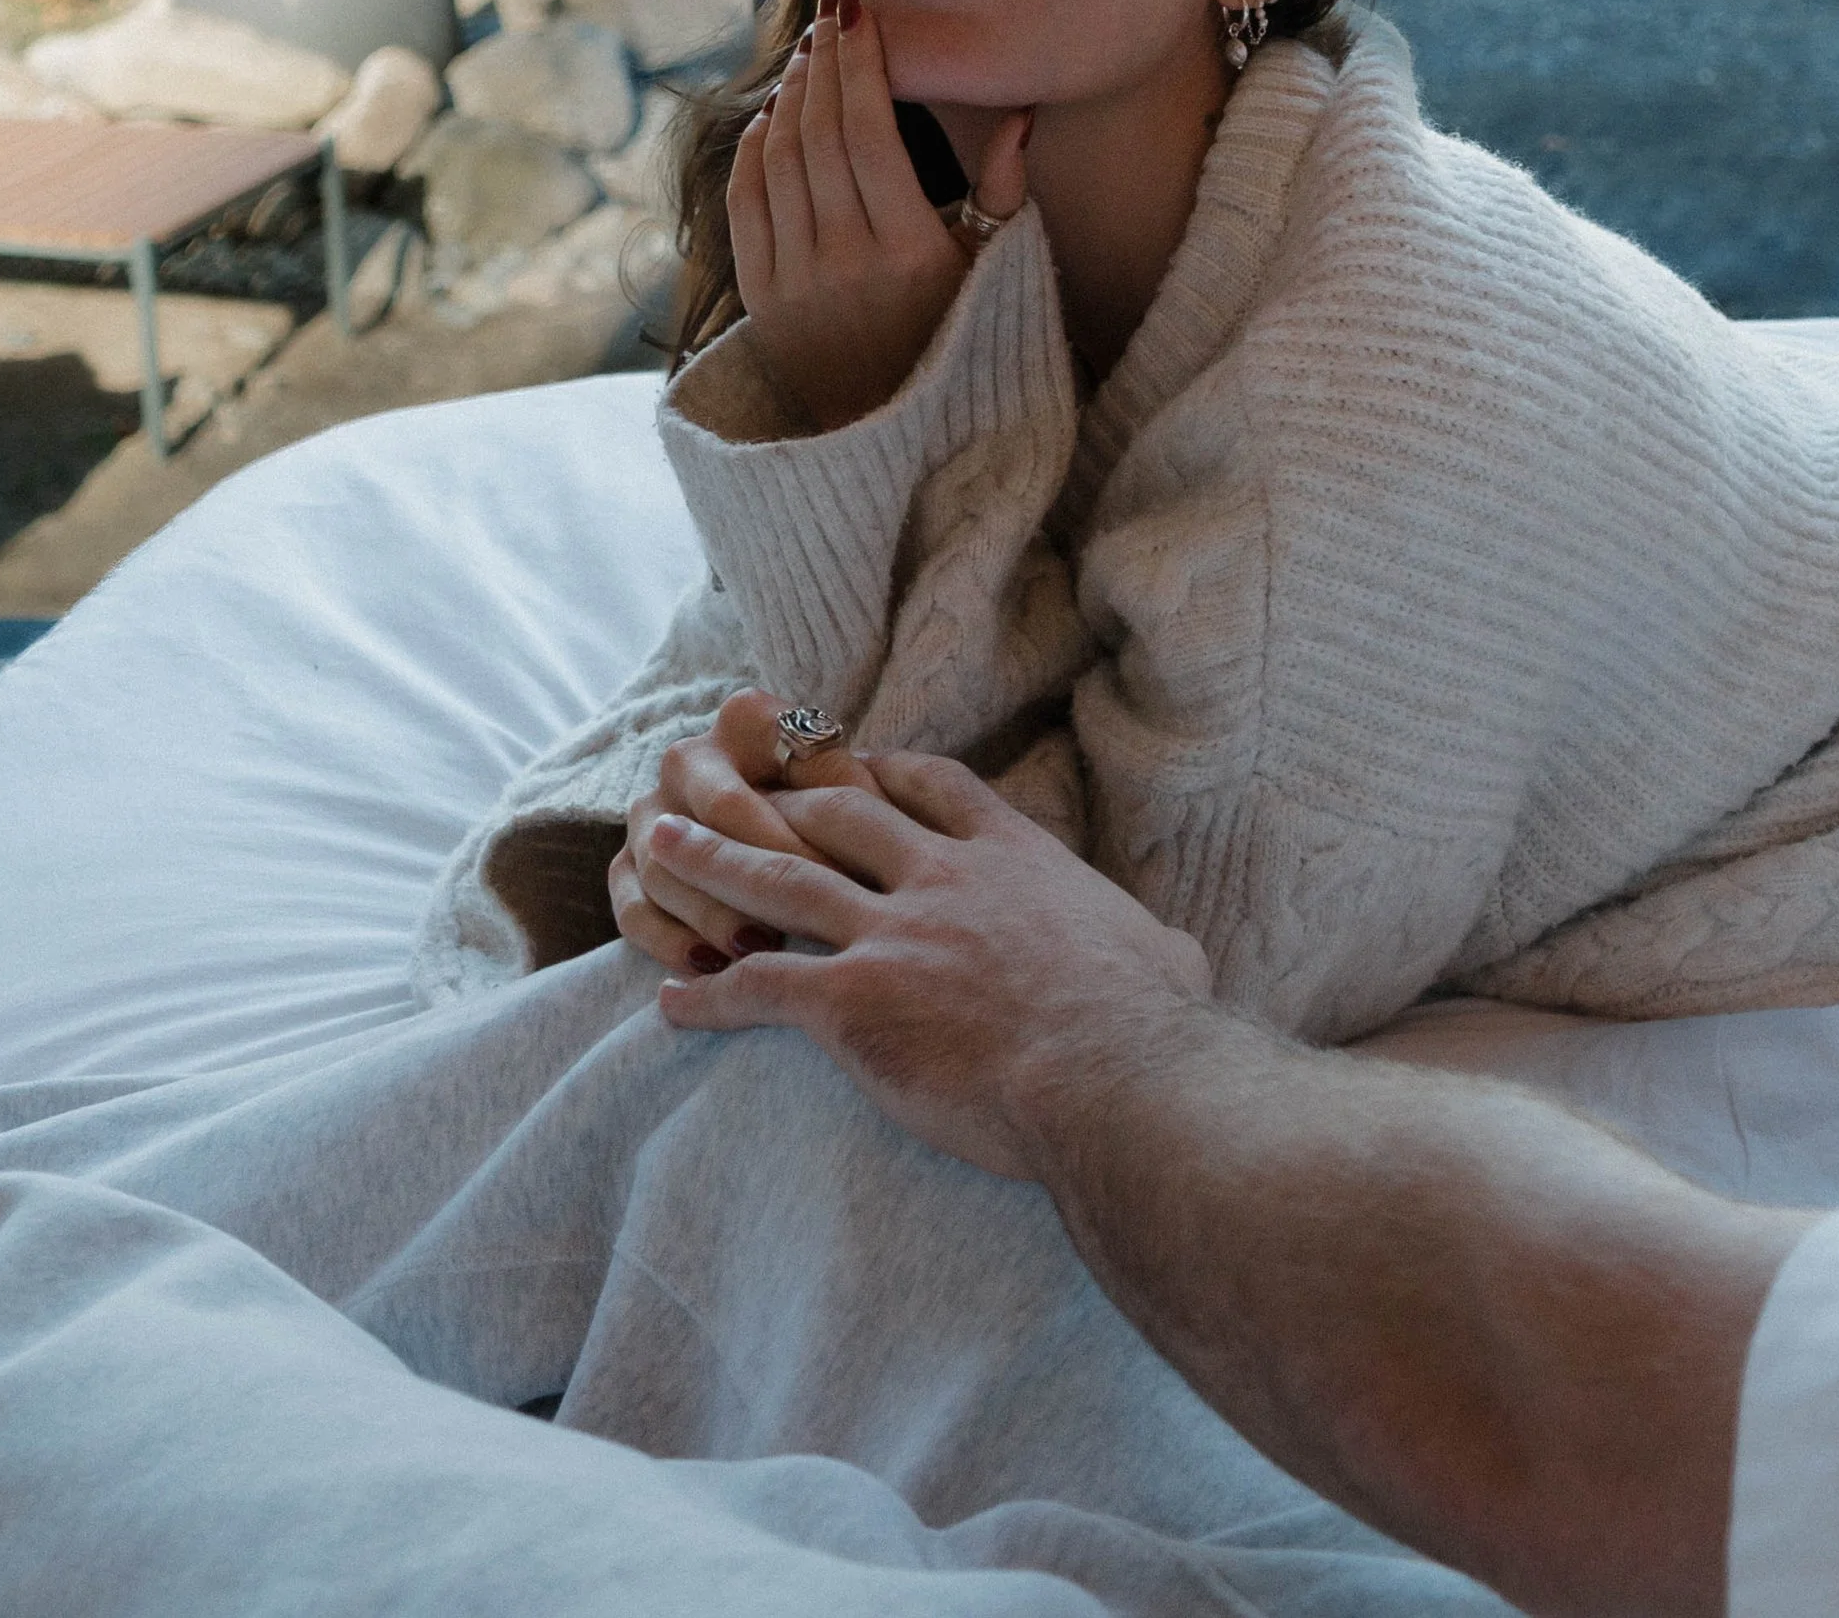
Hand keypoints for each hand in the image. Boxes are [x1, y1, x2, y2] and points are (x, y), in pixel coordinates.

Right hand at [609, 686, 879, 974]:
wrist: (794, 813)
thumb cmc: (839, 798)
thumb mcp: (854, 782)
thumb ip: (859, 798)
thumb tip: (878, 835)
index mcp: (744, 720)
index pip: (754, 794)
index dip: (791, 850)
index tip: (836, 897)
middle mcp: (687, 757)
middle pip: (703, 828)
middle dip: (746, 885)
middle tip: (788, 931)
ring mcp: (650, 811)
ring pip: (662, 870)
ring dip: (709, 917)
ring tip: (757, 952)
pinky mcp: (628, 864)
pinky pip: (631, 909)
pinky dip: (667, 942)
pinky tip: (708, 969)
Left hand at [645, 751, 1213, 1178]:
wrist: (1113, 1075)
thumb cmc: (1154, 1027)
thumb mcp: (1164, 959)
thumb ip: (1155, 947)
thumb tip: (1180, 962)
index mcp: (1011, 859)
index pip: (933, 788)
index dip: (883, 771)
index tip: (847, 762)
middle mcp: (942, 879)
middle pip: (836, 815)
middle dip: (774, 796)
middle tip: (722, 778)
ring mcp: (893, 935)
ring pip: (779, 880)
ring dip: (711, 860)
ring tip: (658, 842)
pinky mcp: (856, 1003)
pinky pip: (762, 988)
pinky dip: (710, 993)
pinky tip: (671, 1001)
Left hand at [728, 0, 1033, 431]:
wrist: (893, 433)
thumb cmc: (960, 337)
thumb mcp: (995, 270)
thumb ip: (1005, 190)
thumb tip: (1022, 110)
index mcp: (911, 253)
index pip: (870, 133)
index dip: (861, 63)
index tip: (862, 12)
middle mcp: (845, 265)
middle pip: (819, 134)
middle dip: (824, 60)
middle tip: (835, 12)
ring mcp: (794, 283)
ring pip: (779, 158)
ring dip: (791, 93)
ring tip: (811, 53)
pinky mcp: (759, 298)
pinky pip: (746, 200)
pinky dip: (756, 145)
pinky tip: (777, 111)